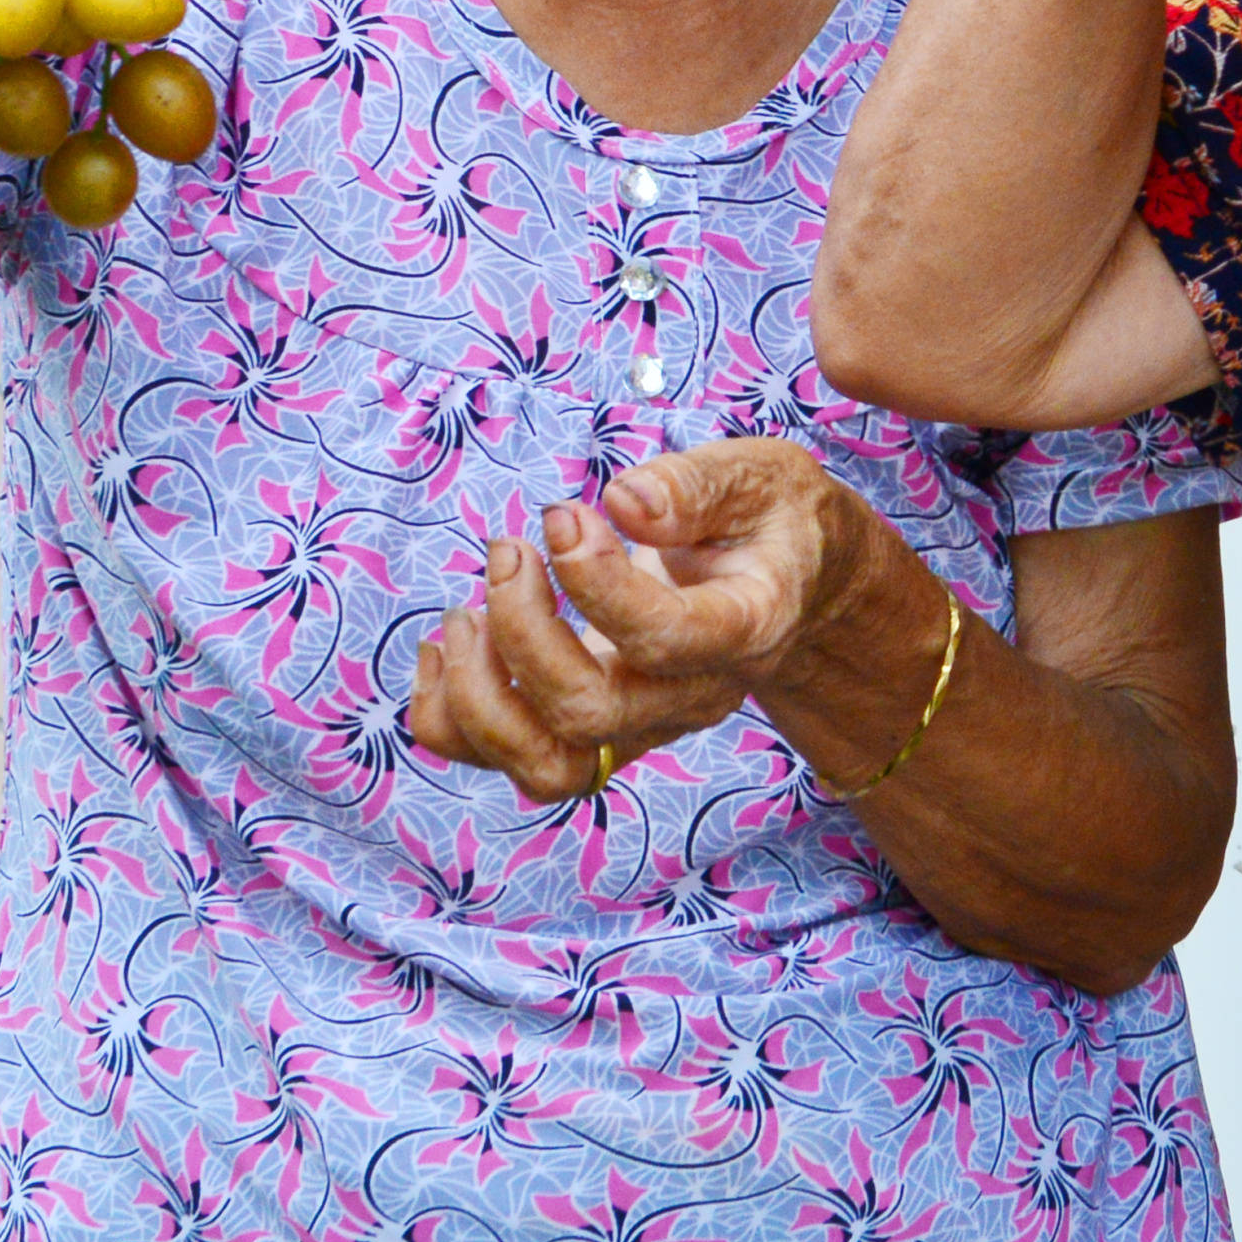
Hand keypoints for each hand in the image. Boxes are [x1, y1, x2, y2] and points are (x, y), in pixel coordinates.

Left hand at [405, 437, 885, 805]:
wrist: (794, 583)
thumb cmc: (769, 521)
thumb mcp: (757, 476)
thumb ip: (696, 485)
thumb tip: (623, 501)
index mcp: (743, 630)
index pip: (663, 638)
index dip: (594, 583)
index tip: (563, 516)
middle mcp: (693, 696)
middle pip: (590, 712)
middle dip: (521, 631)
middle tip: (510, 550)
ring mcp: (643, 724)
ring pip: (547, 765)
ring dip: (478, 696)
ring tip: (463, 615)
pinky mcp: (596, 730)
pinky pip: (511, 762)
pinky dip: (452, 718)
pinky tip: (447, 647)